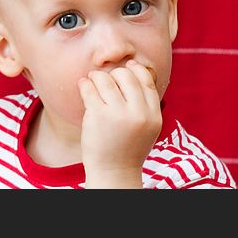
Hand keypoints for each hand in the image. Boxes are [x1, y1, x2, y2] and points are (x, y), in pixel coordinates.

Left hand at [78, 59, 161, 187]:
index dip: (136, 69)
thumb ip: (145, 104)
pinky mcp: (97, 116)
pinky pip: (89, 88)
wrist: (114, 171)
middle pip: (126, 75)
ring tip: (92, 81)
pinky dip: (84, 84)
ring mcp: (118, 114)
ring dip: (96, 76)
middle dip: (114, 73)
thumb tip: (134, 70)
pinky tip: (84, 86)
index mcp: (154, 115)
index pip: (147, 80)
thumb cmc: (128, 147)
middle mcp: (138, 114)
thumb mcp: (147, 127)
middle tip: (105, 79)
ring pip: (105, 79)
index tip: (128, 66)